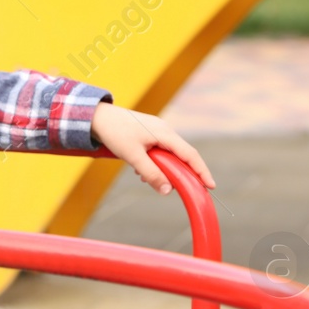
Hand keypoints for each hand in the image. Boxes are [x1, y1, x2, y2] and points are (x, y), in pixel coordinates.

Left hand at [88, 102, 214, 195]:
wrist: (98, 117)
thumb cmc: (115, 133)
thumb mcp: (133, 156)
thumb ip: (151, 173)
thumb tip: (167, 191)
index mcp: (165, 133)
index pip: (190, 154)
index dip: (202, 171)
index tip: (210, 186)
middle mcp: (165, 131)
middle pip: (182, 156)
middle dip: (183, 174)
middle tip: (186, 189)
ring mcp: (158, 131)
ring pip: (170, 155)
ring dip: (164, 169)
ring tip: (147, 177)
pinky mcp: (149, 134)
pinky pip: (160, 151)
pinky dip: (156, 163)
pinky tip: (141, 170)